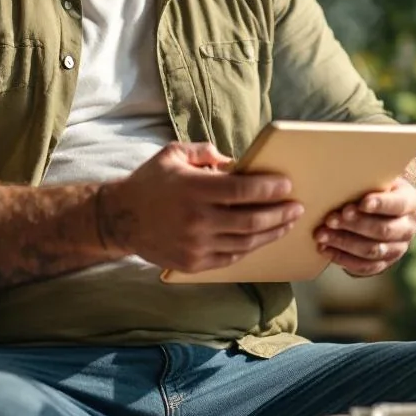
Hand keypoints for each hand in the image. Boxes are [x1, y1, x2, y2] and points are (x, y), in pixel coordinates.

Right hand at [97, 142, 303, 272]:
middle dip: (280, 213)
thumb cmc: (150, 182)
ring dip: (272, 233)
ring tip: (287, 223)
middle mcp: (196, 220)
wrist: (119, 219)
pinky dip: (250, 247)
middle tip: (297, 206)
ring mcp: (195, 245)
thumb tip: (235, 161)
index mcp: (193, 189)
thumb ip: (205, 152)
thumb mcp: (173, 154)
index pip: (242, 191)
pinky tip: (262, 237)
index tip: (287, 185)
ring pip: (245, 242)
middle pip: (251, 220)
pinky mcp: (193, 264)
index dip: (269, 189)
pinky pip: (231, 257)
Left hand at [314, 177, 415, 276]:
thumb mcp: (379, 179)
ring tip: (321, 234)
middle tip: (330, 219)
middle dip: (354, 225)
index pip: (397, 205)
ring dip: (343, 242)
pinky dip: (343, 259)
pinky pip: (365, 266)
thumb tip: (340, 169)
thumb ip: (367, 178)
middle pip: (382, 230)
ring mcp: (398, 248)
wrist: (388, 210)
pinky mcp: (384, 263)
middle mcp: (408, 228)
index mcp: (410, 202)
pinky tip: (325, 250)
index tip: (361, 203)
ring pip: (371, 250)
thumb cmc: (376, 188)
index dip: (379, 204)